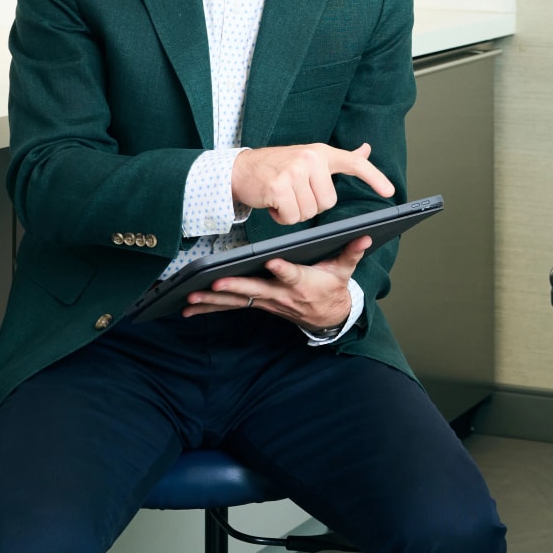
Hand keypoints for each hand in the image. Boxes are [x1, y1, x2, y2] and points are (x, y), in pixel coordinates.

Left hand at [182, 235, 371, 327]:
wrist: (327, 316)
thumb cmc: (332, 287)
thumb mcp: (344, 269)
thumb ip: (352, 251)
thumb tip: (364, 235)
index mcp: (302, 283)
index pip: (292, 275)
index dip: (283, 270)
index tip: (273, 263)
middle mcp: (281, 295)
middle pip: (256, 290)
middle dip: (235, 288)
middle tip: (214, 283)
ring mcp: (267, 302)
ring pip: (238, 301)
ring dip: (213, 301)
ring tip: (190, 297)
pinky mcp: (258, 304)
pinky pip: (231, 308)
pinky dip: (209, 308)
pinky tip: (188, 309)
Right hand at [230, 142, 394, 224]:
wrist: (240, 170)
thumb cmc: (278, 167)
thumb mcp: (310, 157)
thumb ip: (340, 157)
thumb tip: (366, 148)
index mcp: (321, 153)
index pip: (354, 162)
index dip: (374, 177)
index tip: (389, 191)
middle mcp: (310, 158)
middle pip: (328, 203)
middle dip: (311, 205)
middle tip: (294, 193)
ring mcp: (294, 171)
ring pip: (310, 212)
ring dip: (295, 212)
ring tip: (282, 197)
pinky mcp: (279, 187)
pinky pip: (292, 217)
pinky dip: (282, 217)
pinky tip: (273, 203)